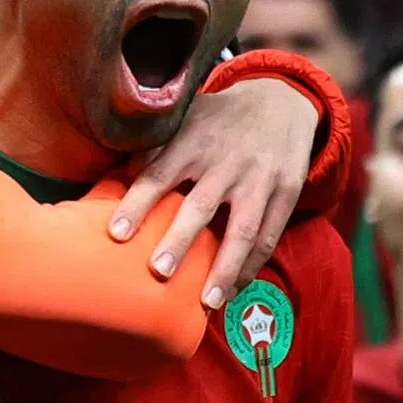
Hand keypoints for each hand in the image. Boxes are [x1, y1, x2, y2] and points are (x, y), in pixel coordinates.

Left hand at [108, 78, 318, 307]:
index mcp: (193, 141)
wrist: (281, 101)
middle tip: (158, 271)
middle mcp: (226, 161)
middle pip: (200, 205)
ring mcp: (259, 179)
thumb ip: (155, 146)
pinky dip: (252, 265)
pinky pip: (270, 235)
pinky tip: (235, 289)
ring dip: (225, 267)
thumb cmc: (218, 118)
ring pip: (243, 228)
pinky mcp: (287, 192)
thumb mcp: (185, 118)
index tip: (115, 233)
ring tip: (208, 302)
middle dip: (180, 240)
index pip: (159, 175)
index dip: (137, 204)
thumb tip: (117, 176)